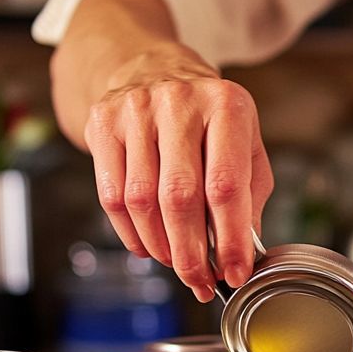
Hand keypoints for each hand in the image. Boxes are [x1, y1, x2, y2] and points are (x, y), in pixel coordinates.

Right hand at [83, 44, 273, 300]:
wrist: (151, 68)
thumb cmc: (209, 119)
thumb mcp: (245, 146)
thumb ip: (250, 198)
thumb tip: (243, 254)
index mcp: (227, 107)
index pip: (226, 187)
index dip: (230, 240)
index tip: (234, 273)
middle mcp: (179, 103)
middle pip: (180, 198)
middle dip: (192, 254)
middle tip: (202, 283)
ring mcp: (135, 110)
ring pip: (142, 201)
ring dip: (162, 247)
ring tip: (179, 265)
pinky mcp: (102, 123)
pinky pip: (111, 195)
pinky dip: (131, 233)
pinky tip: (148, 246)